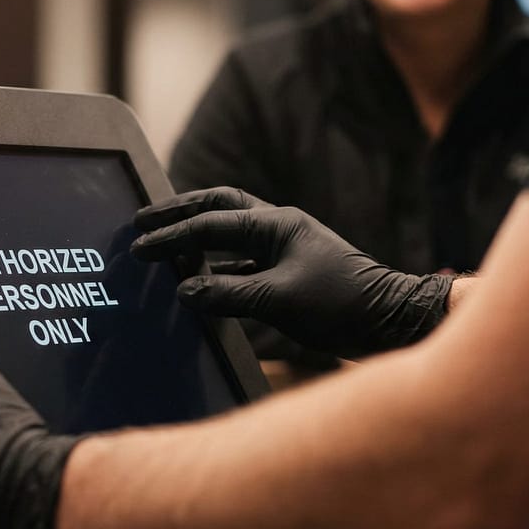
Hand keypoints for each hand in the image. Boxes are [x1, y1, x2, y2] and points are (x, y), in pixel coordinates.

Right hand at [132, 187, 452, 355]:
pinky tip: (195, 283)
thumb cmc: (342, 304)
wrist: (389, 321)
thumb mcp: (281, 299)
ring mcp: (282, 250)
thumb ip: (229, 295)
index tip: (139, 244)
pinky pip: (239, 265)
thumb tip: (184, 292)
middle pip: (218, 207)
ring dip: (196, 238)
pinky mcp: (285, 275)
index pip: (211, 224)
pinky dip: (214, 270)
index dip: (172, 235)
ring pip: (228, 235)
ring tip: (162, 245)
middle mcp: (277, 229)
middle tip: (144, 220)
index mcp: (276, 224)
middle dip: (180, 212)